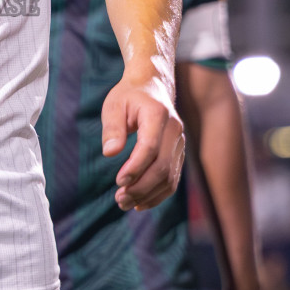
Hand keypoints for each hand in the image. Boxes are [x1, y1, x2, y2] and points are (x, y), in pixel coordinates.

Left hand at [101, 73, 184, 210]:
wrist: (152, 86)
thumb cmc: (129, 96)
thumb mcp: (114, 105)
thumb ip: (112, 128)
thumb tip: (110, 153)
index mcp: (157, 114)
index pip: (150, 147)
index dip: (135, 168)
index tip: (118, 182)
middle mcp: (174, 130)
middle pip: (162, 167)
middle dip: (141, 187)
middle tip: (119, 199)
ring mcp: (180, 143)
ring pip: (169, 177)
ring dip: (148, 195)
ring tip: (125, 203)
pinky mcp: (179, 153)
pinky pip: (173, 179)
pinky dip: (158, 194)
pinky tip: (139, 202)